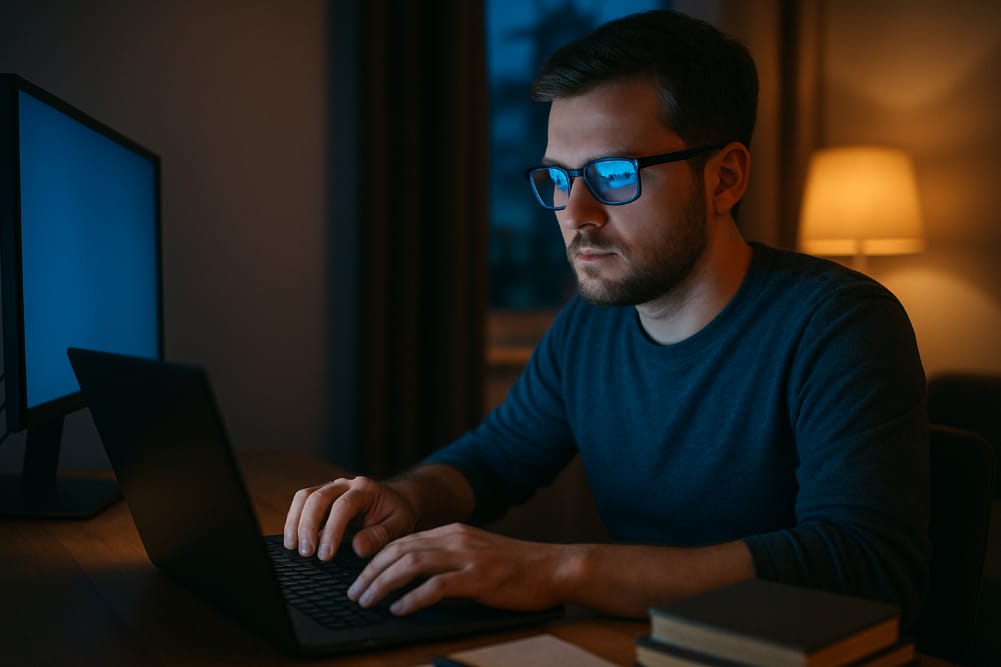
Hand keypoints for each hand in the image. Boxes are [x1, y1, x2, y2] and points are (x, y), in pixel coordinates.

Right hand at [283, 476, 416, 560]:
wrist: (396, 500)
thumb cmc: (397, 514)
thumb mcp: (399, 526)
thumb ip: (380, 536)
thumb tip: (357, 547)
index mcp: (365, 489)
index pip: (343, 506)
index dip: (331, 530)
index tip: (325, 555)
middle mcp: (345, 484)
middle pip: (318, 498)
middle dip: (308, 526)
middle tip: (306, 554)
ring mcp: (331, 487)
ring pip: (304, 497)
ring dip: (295, 522)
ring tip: (293, 547)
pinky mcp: (321, 495)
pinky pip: (302, 502)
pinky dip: (294, 520)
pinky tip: (293, 540)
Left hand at [346, 523, 570, 614]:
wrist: (554, 567)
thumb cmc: (518, 567)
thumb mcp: (478, 553)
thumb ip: (449, 558)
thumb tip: (415, 577)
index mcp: (454, 532)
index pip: (403, 541)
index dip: (376, 559)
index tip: (360, 578)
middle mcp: (456, 539)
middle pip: (400, 550)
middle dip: (371, 572)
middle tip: (354, 593)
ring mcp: (468, 557)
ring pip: (411, 564)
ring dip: (383, 584)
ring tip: (368, 602)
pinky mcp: (479, 579)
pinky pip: (436, 587)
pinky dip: (413, 598)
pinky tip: (399, 610)